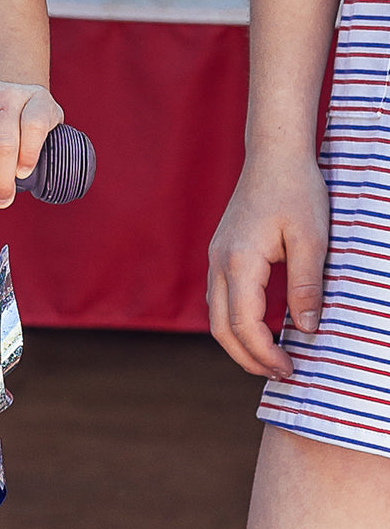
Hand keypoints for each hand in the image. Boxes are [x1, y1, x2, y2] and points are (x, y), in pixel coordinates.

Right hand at [206, 151, 329, 377]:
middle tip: (280, 374)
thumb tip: (307, 330)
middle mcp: (220, 261)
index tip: (290, 369)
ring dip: (239, 342)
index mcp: (239, 261)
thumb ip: (306, 286)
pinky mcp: (223, 252)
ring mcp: (217, 256)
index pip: (244, 323)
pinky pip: (221, 297)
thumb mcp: (312, 239)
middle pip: (220, 327)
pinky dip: (236, 321)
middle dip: (246, 358)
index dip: (264, 354)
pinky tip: (262, 326)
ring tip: (271, 357)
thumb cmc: (296, 191)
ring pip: (216, 314)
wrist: (274, 155)